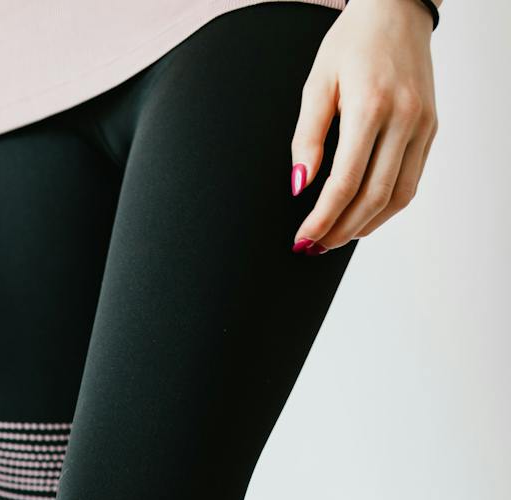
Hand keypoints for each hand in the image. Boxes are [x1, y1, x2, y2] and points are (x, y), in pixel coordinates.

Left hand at [291, 0, 437, 251]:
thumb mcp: (317, 83)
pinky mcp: (431, 128)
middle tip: (315, 246)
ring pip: (397, 197)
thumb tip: (298, 187)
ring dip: (365, 226)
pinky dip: (385, 206)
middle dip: (341, 230)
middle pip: (373, 197)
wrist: (397, 9)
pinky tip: (361, 214)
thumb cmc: (352, 42)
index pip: (345, 182)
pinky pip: (410, 181)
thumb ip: (306, 137)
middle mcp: (404, 118)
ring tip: (336, 237)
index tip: (303, 239)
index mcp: (371, 106)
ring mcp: (423, 125)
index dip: (323, 219)